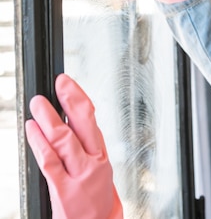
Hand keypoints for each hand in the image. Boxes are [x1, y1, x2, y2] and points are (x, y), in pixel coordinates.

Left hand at [25, 74, 122, 218]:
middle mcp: (93, 164)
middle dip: (71, 100)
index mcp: (102, 160)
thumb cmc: (98, 211)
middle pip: (83, 124)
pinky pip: (49, 161)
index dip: (80, 100)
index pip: (92, 122)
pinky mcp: (64, 190)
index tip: (69, 85)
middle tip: (60, 82)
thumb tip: (70, 133)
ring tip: (38, 103)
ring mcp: (79, 176)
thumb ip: (86, 157)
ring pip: (64, 140)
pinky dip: (39, 143)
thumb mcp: (99, 179)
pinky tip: (31, 130)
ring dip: (50, 118)